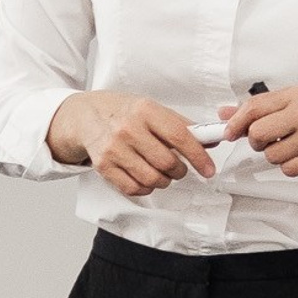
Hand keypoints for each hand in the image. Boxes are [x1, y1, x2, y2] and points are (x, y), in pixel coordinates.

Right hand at [48, 93, 218, 199]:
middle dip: (180, 171)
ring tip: (162, 173)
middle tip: (179, 168)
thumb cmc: (124, 113)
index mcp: (146, 110)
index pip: (180, 136)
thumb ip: (182, 125)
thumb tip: (211, 140)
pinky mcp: (103, 166)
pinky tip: (145, 178)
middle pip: (167, 163)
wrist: (85, 116)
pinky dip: (146, 188)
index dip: (198, 156)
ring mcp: (114, 148)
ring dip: (164, 181)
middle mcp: (128, 128)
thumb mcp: (152, 109)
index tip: (209, 169)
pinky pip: (134, 188)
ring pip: (152, 179)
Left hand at [219, 91, 297, 186]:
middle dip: (257, 142)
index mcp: (296, 96)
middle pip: (257, 133)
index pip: (254, 107)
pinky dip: (292, 168)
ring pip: (272, 155)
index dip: (236, 122)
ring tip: (294, 149)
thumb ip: (261, 108)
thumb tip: (225, 114)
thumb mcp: (295, 104)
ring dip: (278, 157)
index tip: (229, 132)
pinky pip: (288, 169)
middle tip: (269, 142)